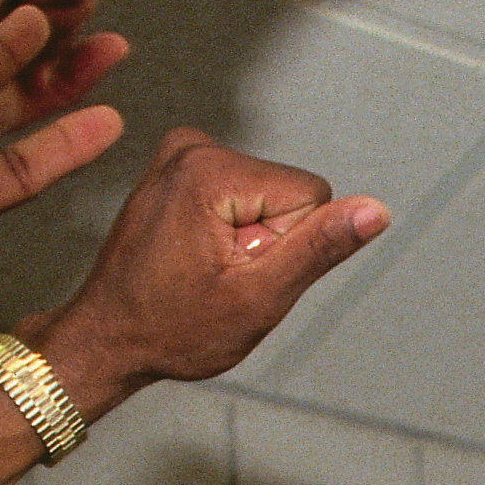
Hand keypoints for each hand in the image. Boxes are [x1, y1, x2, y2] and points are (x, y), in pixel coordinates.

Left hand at [26, 127, 389, 416]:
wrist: (107, 338)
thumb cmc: (171, 329)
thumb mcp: (258, 298)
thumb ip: (320, 247)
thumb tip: (376, 210)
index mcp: (211, 170)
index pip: (311, 196)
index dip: (287, 247)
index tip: (239, 272)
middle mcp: (193, 146)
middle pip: (287, 194)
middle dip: (265, 243)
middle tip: (218, 277)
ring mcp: (182, 153)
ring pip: (266, 197)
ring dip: (245, 241)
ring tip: (202, 271)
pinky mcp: (179, 166)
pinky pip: (240, 195)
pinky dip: (227, 231)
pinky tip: (194, 258)